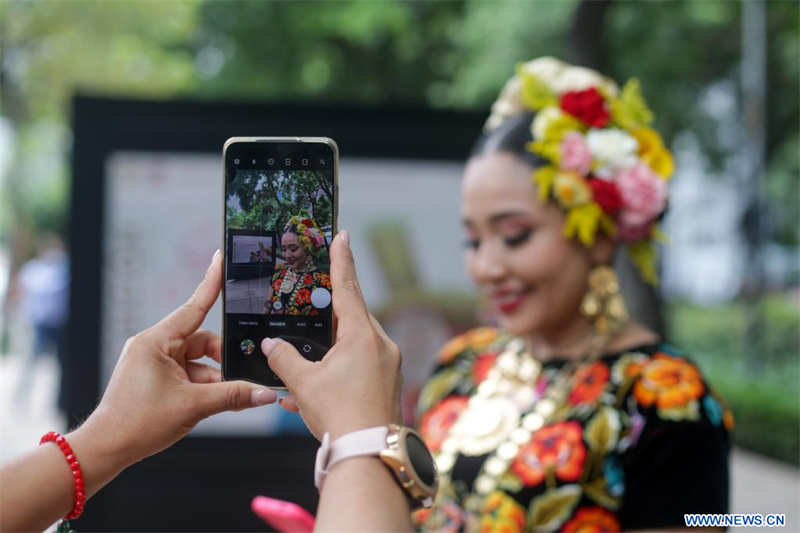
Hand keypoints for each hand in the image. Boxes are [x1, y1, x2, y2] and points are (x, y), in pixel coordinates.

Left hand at [74, 250, 276, 469]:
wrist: (106, 448)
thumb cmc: (137, 423)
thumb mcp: (193, 407)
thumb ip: (233, 396)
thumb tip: (264, 393)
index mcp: (156, 341)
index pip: (194, 307)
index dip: (211, 282)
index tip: (222, 258)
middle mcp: (153, 346)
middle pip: (202, 341)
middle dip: (222, 359)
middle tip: (241, 377)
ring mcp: (154, 362)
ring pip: (198, 360)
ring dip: (213, 378)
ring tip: (220, 399)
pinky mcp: (155, 377)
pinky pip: (188, 373)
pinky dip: (202, 386)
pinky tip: (210, 402)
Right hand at [263, 231, 402, 440]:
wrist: (369, 454)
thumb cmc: (339, 415)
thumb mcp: (303, 385)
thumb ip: (284, 359)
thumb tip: (271, 344)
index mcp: (362, 335)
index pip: (347, 286)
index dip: (341, 259)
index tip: (342, 235)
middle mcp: (381, 344)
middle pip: (353, 316)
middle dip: (332, 310)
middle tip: (316, 299)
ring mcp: (388, 364)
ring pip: (357, 342)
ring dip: (334, 344)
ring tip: (312, 354)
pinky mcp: (389, 383)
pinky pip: (362, 364)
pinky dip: (341, 367)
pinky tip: (320, 385)